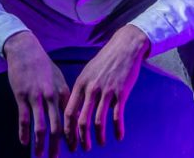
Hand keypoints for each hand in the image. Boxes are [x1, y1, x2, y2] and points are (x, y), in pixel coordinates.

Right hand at [3, 31, 69, 157]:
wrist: (25, 50)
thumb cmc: (42, 65)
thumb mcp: (57, 78)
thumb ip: (63, 96)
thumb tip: (69, 114)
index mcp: (63, 92)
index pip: (70, 119)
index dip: (72, 135)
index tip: (74, 148)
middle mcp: (52, 96)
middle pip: (57, 127)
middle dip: (57, 146)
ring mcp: (36, 97)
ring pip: (40, 126)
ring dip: (40, 144)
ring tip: (40, 157)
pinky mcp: (22, 96)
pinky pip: (23, 118)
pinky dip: (24, 132)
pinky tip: (24, 143)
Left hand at [63, 24, 150, 150]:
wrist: (125, 47)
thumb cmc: (106, 60)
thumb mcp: (88, 71)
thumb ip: (82, 90)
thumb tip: (80, 109)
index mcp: (80, 84)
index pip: (69, 112)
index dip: (68, 130)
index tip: (69, 142)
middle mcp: (91, 88)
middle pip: (81, 120)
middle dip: (80, 139)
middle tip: (83, 148)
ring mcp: (106, 91)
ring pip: (98, 121)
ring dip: (98, 137)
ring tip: (99, 144)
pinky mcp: (121, 92)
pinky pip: (117, 116)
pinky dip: (117, 129)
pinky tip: (119, 136)